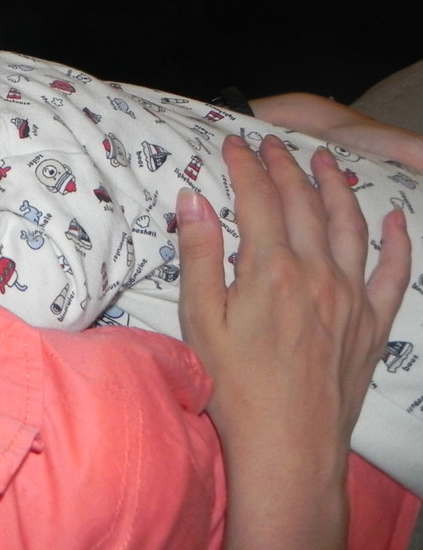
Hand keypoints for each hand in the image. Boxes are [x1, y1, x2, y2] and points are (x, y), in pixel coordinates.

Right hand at [176, 135, 409, 549]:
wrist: (287, 444)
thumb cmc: (233, 384)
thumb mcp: (199, 317)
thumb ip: (198, 253)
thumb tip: (191, 199)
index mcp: (270, 268)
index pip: (258, 199)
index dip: (244, 166)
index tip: (231, 142)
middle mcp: (317, 273)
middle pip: (303, 203)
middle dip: (285, 166)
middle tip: (270, 144)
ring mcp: (350, 297)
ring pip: (350, 224)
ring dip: (337, 186)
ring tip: (325, 159)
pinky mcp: (371, 323)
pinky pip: (392, 272)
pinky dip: (397, 240)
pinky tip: (395, 218)